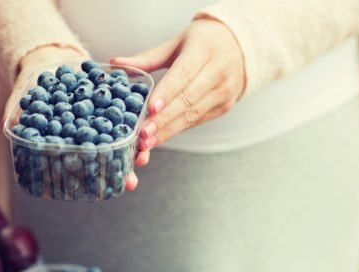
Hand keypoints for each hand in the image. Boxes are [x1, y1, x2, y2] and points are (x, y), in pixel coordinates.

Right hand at [6, 46, 143, 190]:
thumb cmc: (33, 84)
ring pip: (119, 138)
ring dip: (132, 150)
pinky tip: (146, 124)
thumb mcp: (22, 95)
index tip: (95, 190)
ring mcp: (99, 118)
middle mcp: (85, 134)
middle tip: (130, 182)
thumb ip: (16, 109)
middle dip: (117, 170)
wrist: (49, 57)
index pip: (77, 164)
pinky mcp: (111, 98)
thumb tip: (8, 123)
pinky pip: (125, 109)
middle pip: (104, 156)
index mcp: (66, 141)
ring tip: (143, 159)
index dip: (86, 178)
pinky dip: (136, 117)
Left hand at [111, 18, 245, 167]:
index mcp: (205, 50)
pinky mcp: (224, 107)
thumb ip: (147, 57)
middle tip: (142, 134)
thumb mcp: (177, 43)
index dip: (167, 93)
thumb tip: (115, 62)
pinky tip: (159, 138)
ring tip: (147, 143)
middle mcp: (218, 72)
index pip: (183, 74)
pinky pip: (197, 121)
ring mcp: (224, 92)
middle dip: (163, 120)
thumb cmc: (204, 42)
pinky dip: (176, 130)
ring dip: (168, 131)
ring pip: (192, 115)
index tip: (150, 108)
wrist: (242, 46)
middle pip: (187, 99)